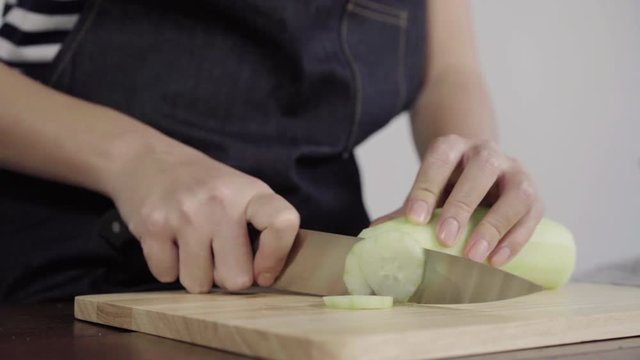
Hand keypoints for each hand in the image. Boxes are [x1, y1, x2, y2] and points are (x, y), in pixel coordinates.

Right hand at [106, 141, 299, 292]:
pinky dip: (168, 268)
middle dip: (227, 277)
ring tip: (194, 248)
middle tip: (219, 257)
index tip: (264, 273)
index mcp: (250, 192)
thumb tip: (266, 279)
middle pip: (236, 278)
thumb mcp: (242, 193)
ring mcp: (184, 215)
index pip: (282, 223)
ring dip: (196, 275)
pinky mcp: (152, 227)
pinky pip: (166, 276)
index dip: (276, 257)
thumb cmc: (205, 186)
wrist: (149, 159)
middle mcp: (220, 202)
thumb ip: (261, 229)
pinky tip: (170, 244)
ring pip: (199, 284)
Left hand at [375, 134, 542, 266]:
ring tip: (474, 256)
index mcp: (453, 147)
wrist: (484, 173)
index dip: (426, 188)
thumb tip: (374, 233)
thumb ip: (407, 209)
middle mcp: (486, 153)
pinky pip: (531, 214)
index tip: (415, 219)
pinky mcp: (534, 196)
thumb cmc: (450, 185)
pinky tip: (497, 260)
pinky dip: (515, 239)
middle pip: (480, 171)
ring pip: (514, 192)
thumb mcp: (428, 191)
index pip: (439, 160)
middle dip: (462, 205)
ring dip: (495, 225)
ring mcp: (515, 172)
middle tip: (445, 238)